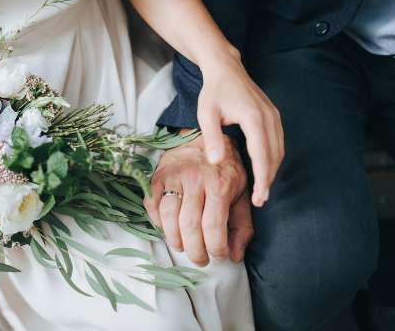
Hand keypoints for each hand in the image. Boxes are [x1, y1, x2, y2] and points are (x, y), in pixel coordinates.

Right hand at [144, 135, 253, 265]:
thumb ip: (242, 225)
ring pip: (169, 218)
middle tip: (200, 259)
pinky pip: (152, 206)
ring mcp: (174, 177)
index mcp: (220, 184)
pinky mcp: (157, 176)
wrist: (205, 136)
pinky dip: (158, 222)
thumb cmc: (225, 169)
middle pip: (190, 227)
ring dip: (175, 240)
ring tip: (183, 246)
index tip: (218, 255)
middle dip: (195, 251)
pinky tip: (168, 228)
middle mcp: (195, 180)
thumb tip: (236, 255)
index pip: (214, 227)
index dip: (215, 249)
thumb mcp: (242, 193)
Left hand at [198, 48, 283, 206]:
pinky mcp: (274, 116)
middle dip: (269, 179)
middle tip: (260, 200)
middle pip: (274, 155)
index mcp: (253, 117)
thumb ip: (212, 138)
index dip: (262, 178)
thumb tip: (216, 162)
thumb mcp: (206, 114)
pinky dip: (273, 159)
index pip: (262, 154)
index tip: (259, 196)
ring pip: (279, 150)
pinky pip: (278, 142)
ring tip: (262, 190)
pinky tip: (264, 170)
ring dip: (272, 171)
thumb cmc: (213, 92)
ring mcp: (274, 116)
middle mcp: (269, 117)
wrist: (226, 68)